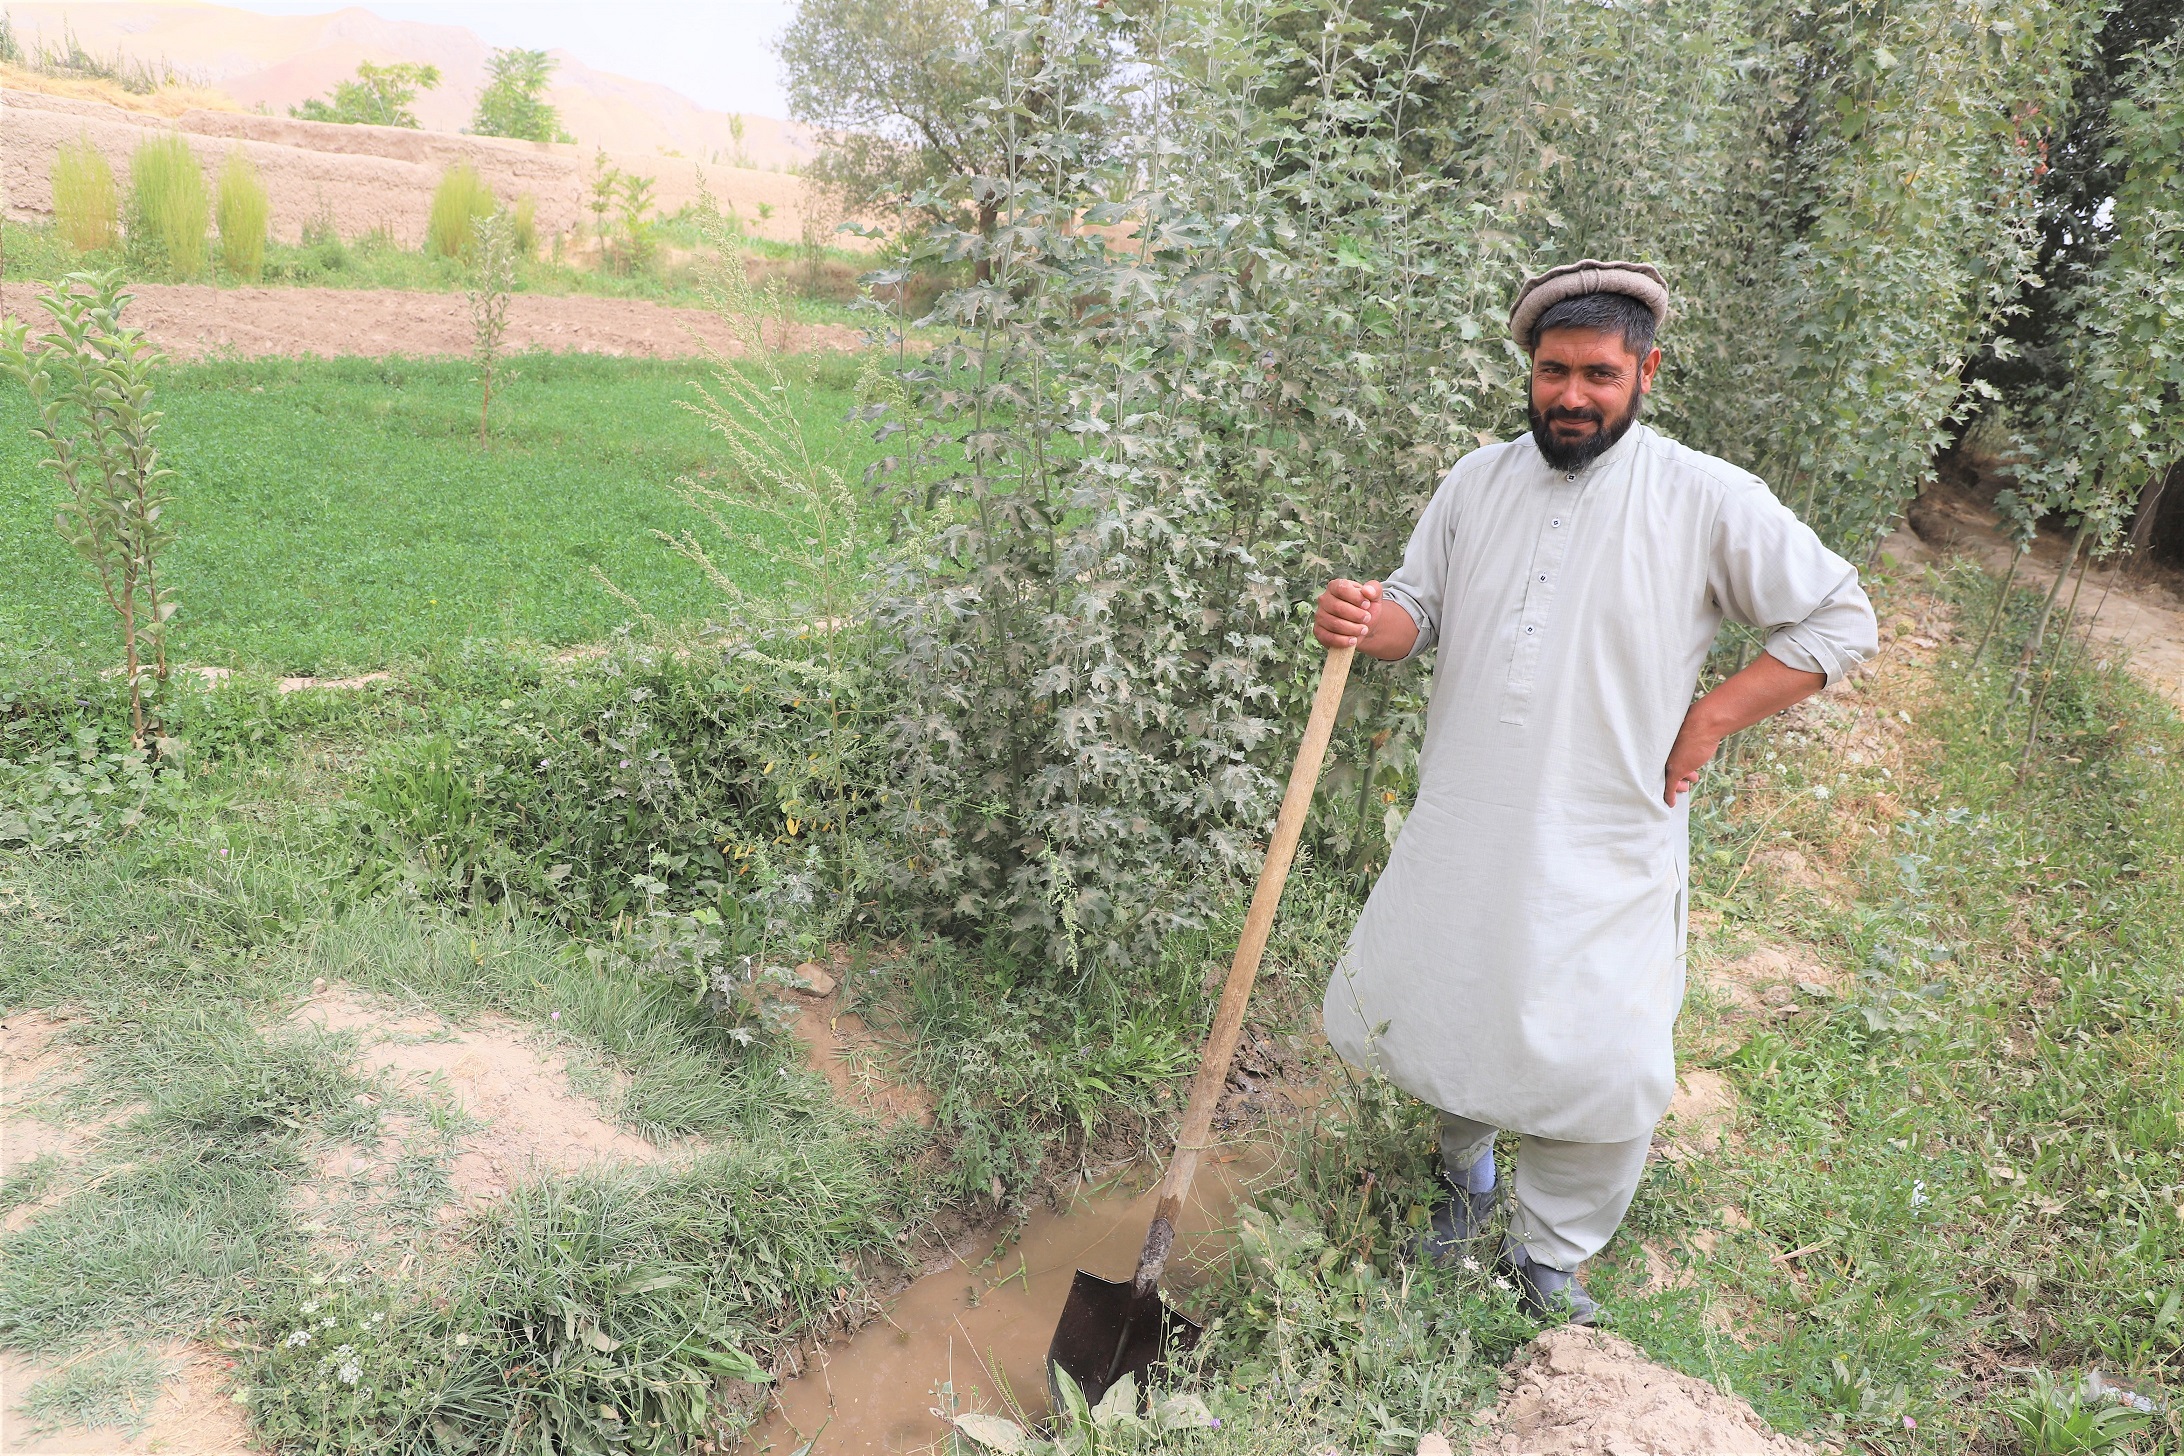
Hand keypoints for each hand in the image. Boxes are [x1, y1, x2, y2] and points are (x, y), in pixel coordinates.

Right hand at [1315, 578, 1382, 648]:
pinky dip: (1342, 641)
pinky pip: (1328, 637)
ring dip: (1352, 629)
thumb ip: (1374, 589)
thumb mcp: (1374, 596)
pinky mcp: (1319, 631)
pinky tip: (1353, 640)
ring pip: (1334, 624)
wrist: (1363, 624)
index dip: (1356, 598)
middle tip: (1367, 619)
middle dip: (1356, 615)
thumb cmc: (1366, 607)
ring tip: (1363, 630)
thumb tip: (1367, 591)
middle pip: (1337, 608)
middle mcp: (1324, 600)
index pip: (1341, 589)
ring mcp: (1320, 616)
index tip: (1367, 605)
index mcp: (1335, 586)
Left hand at [1662, 654, 1826, 805]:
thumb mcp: (1714, 715)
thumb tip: (1742, 699)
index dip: (1681, 761)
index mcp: (1677, 736)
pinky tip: (1668, 804)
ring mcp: (1672, 759)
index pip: (1674, 752)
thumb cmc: (1711, 713)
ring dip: (1676, 785)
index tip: (1688, 770)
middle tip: (1688, 780)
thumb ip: (1720, 713)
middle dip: (1678, 775)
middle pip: (1669, 765)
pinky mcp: (1675, 768)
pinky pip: (1668, 787)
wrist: (1707, 719)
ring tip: (1686, 786)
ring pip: (1668, 778)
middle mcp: (1671, 748)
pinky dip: (1668, 796)